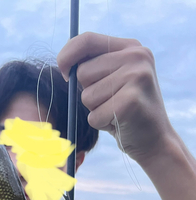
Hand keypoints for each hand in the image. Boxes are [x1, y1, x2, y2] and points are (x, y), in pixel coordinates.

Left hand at [57, 32, 173, 165]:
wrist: (155, 139)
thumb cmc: (125, 110)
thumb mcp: (114, 79)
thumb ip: (94, 66)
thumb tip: (64, 65)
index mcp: (130, 47)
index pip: (86, 40)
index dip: (67, 55)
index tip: (63, 73)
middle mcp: (136, 57)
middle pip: (82, 72)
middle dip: (88, 92)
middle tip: (110, 101)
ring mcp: (136, 77)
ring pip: (86, 96)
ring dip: (95, 110)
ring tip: (115, 112)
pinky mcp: (131, 102)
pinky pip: (94, 116)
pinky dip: (101, 124)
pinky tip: (118, 123)